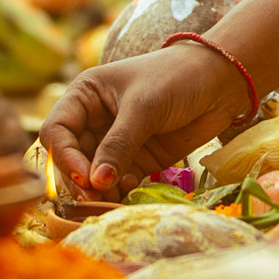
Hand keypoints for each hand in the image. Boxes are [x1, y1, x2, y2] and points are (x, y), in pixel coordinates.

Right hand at [38, 43, 245, 194]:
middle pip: (71, 158)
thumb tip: (96, 182)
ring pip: (93, 175)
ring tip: (112, 199)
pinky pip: (117, 183)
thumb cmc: (176, 79)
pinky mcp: (137, 160)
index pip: (57, 131)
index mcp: (85, 96)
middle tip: (96, 196)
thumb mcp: (144, 107)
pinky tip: (130, 190)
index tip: (85, 176)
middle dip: (80, 179)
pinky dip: (118, 192)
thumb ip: (119, 144)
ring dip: (99, 190)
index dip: (64, 156)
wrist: (222, 81)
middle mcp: (94, 120)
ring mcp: (115, 142)